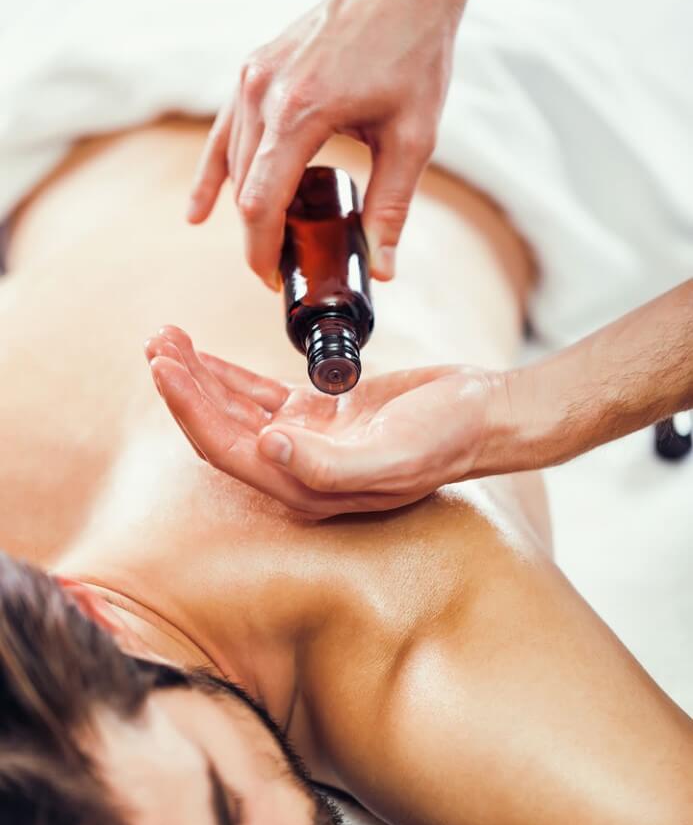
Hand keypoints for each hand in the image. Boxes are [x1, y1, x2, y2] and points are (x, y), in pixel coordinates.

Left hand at [144, 326, 504, 519]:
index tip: (164, 367)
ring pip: (234, 409)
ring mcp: (306, 438)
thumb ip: (329, 465)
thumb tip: (265, 447)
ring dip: (198, 376)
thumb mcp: (393, 455)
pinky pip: (259, 393)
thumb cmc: (446, 439)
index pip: (229, 451)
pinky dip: (227, 373)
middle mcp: (298, 467)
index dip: (191, 411)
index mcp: (307, 487)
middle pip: (221, 429)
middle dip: (184, 388)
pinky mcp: (319, 411)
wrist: (483, 414)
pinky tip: (201, 353)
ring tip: (166, 337)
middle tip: (156, 343)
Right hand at [187, 0, 482, 286]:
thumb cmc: (412, 51)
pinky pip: (223, 135)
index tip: (276, 281)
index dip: (263, 251)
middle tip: (285, 270)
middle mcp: (264, 94)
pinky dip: (214, 176)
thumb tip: (383, 268)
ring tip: (272, 244)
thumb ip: (391, 207)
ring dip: (247, 209)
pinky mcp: (253, 71)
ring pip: (234, 165)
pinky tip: (198, 212)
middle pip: (244, 189)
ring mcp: (252, 78)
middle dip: (259, 237)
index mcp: (300, 112)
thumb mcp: (412, 138)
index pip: (261, 203)